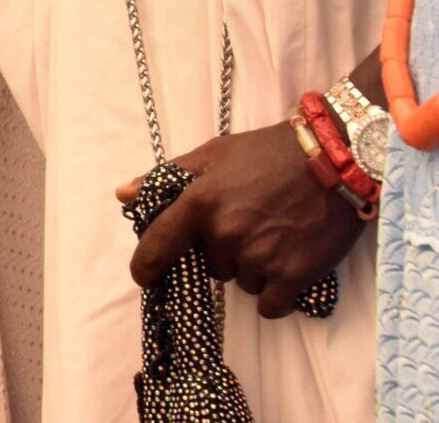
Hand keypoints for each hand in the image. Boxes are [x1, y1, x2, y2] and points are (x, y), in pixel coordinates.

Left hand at [119, 122, 365, 317]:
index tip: (144, 277)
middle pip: (211, 265)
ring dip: (251, 269)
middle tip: (249, 225)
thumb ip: (166, 177)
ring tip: (274, 236)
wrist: (334, 160)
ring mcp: (261, 257)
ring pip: (241, 282)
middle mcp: (226, 233)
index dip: (146, 266)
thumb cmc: (269, 153)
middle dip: (224, 251)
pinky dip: (275, 294)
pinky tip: (286, 268)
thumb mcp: (214, 154)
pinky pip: (270, 305)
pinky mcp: (294, 275)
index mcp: (200, 202)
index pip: (159, 244)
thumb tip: (124, 195)